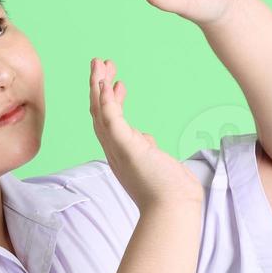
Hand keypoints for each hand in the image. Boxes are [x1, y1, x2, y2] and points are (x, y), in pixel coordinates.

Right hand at [88, 57, 204, 211]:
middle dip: (99, 86)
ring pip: (101, 111)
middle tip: (103, 63)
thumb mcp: (158, 164)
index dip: (111, 101)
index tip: (119, 83)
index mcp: (122, 155)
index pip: (111, 123)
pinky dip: (106, 100)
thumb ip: (149, 149)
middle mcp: (114, 152)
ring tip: (100, 62)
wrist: (172, 210)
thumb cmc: (170, 193)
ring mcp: (118, 150)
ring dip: (98, 85)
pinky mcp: (126, 147)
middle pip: (99, 113)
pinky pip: (111, 119)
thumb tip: (146, 138)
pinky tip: (104, 82)